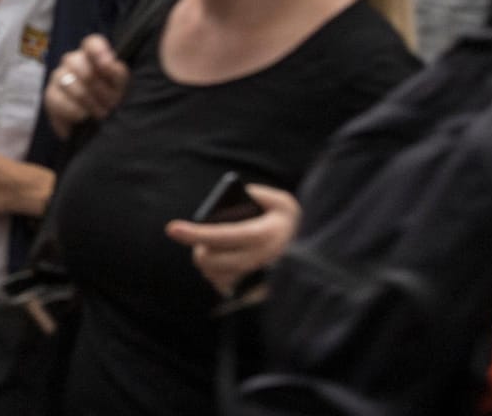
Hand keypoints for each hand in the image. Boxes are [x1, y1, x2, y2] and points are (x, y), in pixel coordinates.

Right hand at [44, 35, 129, 138]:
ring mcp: (58, 76)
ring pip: (70, 83)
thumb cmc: (110, 100)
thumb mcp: (120, 86)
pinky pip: (58, 100)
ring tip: (99, 113)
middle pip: (77, 62)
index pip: (92, 43)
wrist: (95, 124)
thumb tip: (107, 64)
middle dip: (97, 87)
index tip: (107, 65)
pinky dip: (74, 111)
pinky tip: (83, 117)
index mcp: (93, 55)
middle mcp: (73, 61)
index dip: (98, 51)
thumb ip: (117, 72)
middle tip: (110, 103)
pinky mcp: (50, 95)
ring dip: (89, 102)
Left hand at [164, 185, 300, 295]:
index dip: (195, 232)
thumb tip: (237, 196)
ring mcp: (255, 283)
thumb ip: (258, 195)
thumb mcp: (283, 204)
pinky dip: (218, 276)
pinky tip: (226, 265)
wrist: (320, 261)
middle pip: (209, 260)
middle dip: (199, 247)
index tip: (172, 228)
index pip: (221, 235)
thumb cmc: (297, 227)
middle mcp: (258, 262)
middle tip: (205, 239)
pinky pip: (223, 288)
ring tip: (217, 250)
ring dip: (209, 262)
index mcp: (264, 236)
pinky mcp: (254, 296)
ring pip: (213, 276)